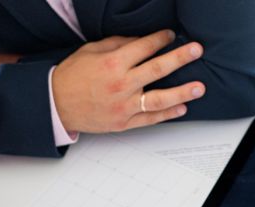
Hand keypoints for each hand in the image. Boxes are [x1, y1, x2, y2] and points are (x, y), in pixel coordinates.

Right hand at [53, 30, 205, 132]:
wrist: (55, 104)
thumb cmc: (72, 76)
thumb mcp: (91, 51)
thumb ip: (118, 44)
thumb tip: (142, 41)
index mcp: (113, 63)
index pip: (144, 47)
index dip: (160, 39)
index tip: (170, 35)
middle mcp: (121, 84)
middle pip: (158, 69)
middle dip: (180, 58)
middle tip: (196, 50)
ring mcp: (124, 106)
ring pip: (159, 98)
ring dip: (182, 92)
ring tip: (199, 87)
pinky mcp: (124, 122)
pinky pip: (150, 119)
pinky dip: (167, 114)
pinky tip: (182, 108)